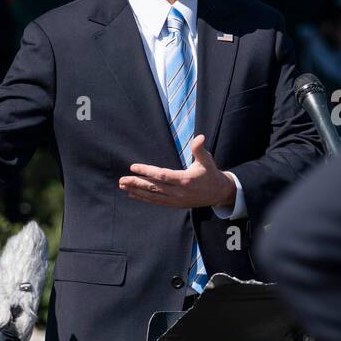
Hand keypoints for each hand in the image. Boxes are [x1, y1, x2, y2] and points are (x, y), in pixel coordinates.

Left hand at [120, 135, 236, 209]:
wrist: (218, 193)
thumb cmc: (210, 173)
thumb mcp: (207, 160)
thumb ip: (199, 149)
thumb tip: (199, 137)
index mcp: (185, 180)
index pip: (162, 175)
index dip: (146, 171)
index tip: (133, 167)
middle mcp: (178, 192)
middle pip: (154, 187)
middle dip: (136, 183)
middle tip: (121, 180)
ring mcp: (176, 200)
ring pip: (153, 196)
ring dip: (136, 191)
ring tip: (123, 186)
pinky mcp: (174, 204)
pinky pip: (156, 201)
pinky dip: (144, 198)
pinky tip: (132, 194)